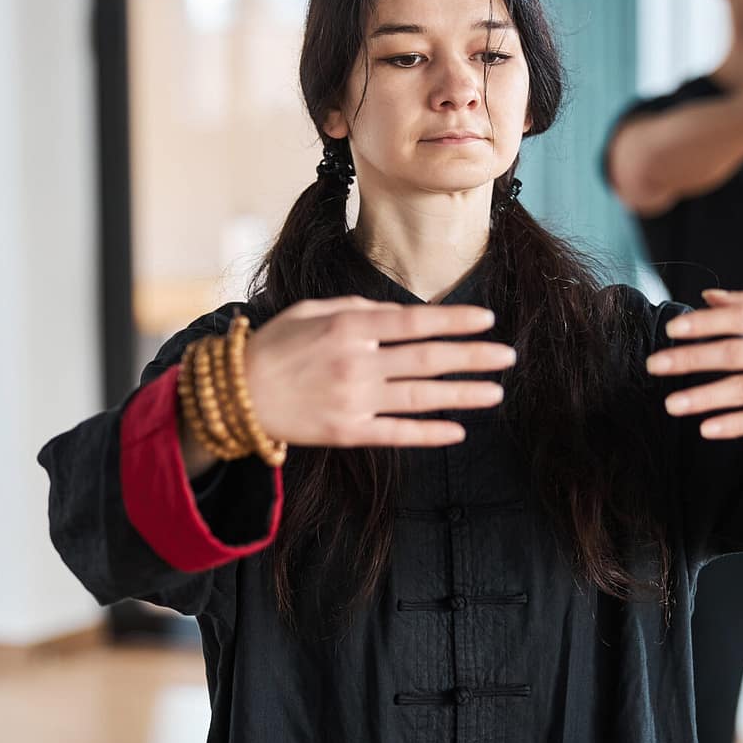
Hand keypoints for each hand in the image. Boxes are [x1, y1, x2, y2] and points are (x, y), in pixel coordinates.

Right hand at [245, 298, 516, 447]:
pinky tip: (457, 430)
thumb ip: (356, 309)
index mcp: (349, 328)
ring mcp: (353, 401)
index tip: (487, 318)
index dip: (455, 321)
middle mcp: (357, 363)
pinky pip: (396, 433)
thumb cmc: (273, 346)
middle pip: (428, 359)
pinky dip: (428, 433)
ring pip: (420, 397)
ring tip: (495, 392)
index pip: (415, 322)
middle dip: (473, 356)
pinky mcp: (347, 432)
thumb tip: (397, 313)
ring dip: (463, 394)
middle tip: (508, 355)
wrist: (234, 395)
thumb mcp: (310, 311)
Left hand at [645, 287, 742, 438]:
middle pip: (734, 355)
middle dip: (690, 361)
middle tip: (654, 366)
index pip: (739, 318)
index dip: (702, 324)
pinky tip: (706, 428)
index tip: (671, 330)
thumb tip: (706, 300)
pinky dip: (735, 425)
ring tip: (670, 404)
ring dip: (703, 398)